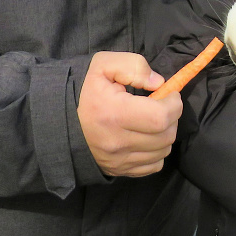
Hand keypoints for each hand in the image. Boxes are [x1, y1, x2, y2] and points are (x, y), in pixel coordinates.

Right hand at [77, 51, 181, 176]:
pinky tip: (146, 137)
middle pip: (165, 136)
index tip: (170, 94)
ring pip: (163, 151)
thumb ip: (134, 66)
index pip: (160, 117)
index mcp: (114, 114)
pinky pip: (154, 166)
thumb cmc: (85, 91)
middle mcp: (117, 142)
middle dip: (172, 117)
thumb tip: (158, 83)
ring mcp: (119, 160)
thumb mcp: (104, 65)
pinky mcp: (120, 171)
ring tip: (153, 120)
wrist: (61, 121)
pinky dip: (156, 152)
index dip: (174, 104)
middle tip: (162, 105)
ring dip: (165, 134)